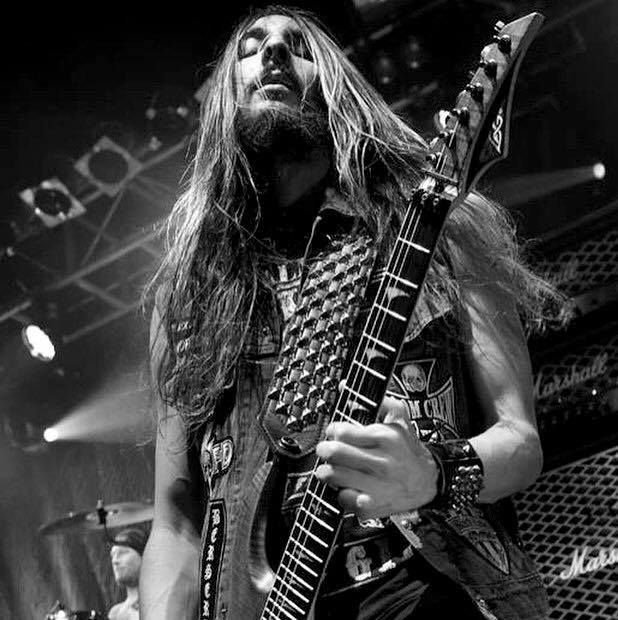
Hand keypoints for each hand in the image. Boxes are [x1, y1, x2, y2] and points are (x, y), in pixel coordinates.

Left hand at [315, 395, 438, 518]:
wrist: (428, 481)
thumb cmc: (407, 447)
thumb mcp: (398, 416)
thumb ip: (374, 399)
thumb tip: (345, 385)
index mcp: (384, 437)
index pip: (342, 432)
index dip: (333, 430)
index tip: (334, 433)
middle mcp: (380, 462)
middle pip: (333, 453)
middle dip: (324, 450)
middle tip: (326, 450)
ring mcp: (377, 485)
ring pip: (333, 477)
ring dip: (326, 472)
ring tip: (331, 469)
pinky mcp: (373, 505)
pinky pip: (343, 500)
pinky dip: (340, 494)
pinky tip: (346, 487)